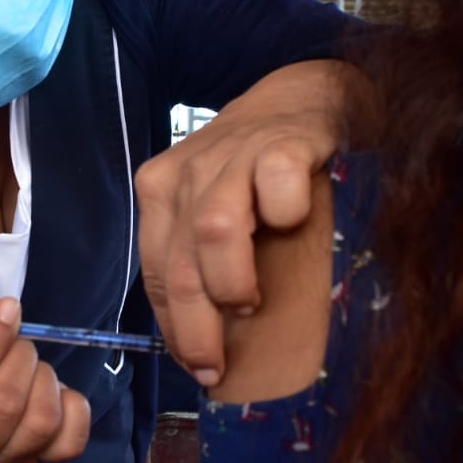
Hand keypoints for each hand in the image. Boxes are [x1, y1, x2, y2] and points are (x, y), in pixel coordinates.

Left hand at [135, 60, 363, 384]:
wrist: (304, 95)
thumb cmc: (261, 171)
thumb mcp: (221, 209)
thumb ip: (206, 259)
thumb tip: (213, 343)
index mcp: (162, 192)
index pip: (157, 274)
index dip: (174, 328)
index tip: (196, 367)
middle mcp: (187, 172)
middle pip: (178, 263)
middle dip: (195, 326)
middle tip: (217, 366)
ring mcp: (231, 155)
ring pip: (212, 229)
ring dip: (230, 279)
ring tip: (250, 302)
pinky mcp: (281, 142)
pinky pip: (275, 187)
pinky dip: (286, 213)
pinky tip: (295, 223)